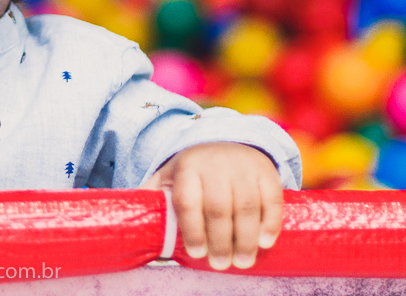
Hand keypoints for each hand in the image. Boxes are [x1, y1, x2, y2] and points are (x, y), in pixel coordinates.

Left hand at [141, 142, 282, 270]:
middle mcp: (215, 164)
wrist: (226, 141)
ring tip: (242, 261)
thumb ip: (154, 198)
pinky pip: (271, 198)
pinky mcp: (265, 170)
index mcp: (187, 167)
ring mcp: (242, 166)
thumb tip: (134, 227)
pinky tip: (264, 242)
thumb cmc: (194, 171)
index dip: (192, 229)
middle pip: (219, 207)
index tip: (195, 253)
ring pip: (246, 205)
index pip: (188, 200)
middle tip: (221, 264)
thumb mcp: (169, 177)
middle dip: (220, 240)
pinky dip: (270, 223)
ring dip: (245, 238)